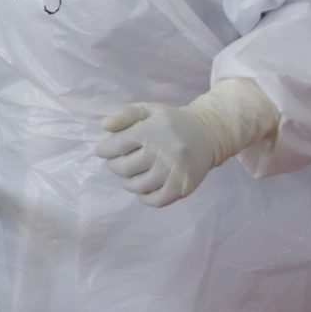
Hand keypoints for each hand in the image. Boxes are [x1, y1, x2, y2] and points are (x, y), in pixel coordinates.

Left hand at [93, 79, 278, 207]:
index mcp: (152, 131)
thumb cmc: (170, 122)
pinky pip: (155, 200)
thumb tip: (104, 126)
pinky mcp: (182, 187)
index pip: (115, 146)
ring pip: (136, 186)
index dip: (104, 150)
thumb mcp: (147, 110)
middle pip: (122, 168)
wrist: (207, 134)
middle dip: (115, 165)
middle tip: (121, 160)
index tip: (106, 149)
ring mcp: (174, 171)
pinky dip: (144, 196)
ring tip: (133, 172)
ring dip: (128, 181)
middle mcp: (164, 152)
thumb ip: (123, 115)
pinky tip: (145, 185)